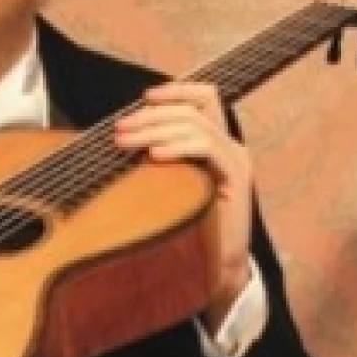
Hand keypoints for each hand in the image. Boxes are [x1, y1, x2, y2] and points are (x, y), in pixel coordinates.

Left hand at [115, 81, 252, 331]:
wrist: (217, 266)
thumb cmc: (187, 227)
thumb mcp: (169, 184)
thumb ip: (158, 156)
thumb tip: (123, 135)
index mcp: (216, 143)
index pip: (205, 97)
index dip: (176, 90)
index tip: (144, 97)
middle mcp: (229, 146)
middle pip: (191, 111)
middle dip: (150, 116)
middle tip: (119, 130)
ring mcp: (235, 159)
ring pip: (195, 126)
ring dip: (154, 130)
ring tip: (126, 143)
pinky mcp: (237, 177)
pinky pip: (207, 148)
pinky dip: (178, 147)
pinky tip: (154, 156)